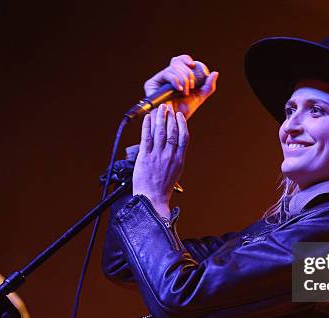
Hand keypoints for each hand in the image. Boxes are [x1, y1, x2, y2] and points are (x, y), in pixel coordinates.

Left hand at [132, 104, 188, 218]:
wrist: (152, 199)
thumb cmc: (163, 187)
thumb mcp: (175, 171)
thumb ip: (175, 157)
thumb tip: (174, 144)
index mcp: (179, 159)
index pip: (183, 137)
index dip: (182, 123)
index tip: (179, 115)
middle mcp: (169, 156)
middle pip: (172, 131)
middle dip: (170, 117)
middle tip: (168, 108)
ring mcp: (157, 156)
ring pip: (160, 132)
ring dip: (160, 118)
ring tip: (160, 109)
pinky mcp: (145, 157)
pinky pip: (146, 138)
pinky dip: (147, 126)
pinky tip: (148, 118)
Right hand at [144, 54, 218, 119]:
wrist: (174, 122)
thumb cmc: (184, 111)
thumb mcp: (199, 97)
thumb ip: (208, 86)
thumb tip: (215, 73)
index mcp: (177, 76)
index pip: (179, 60)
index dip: (186, 59)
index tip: (193, 65)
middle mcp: (167, 76)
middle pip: (177, 62)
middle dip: (187, 73)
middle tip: (191, 86)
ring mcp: (159, 80)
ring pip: (173, 67)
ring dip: (183, 79)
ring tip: (185, 91)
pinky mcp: (152, 84)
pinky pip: (166, 73)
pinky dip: (175, 80)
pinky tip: (178, 89)